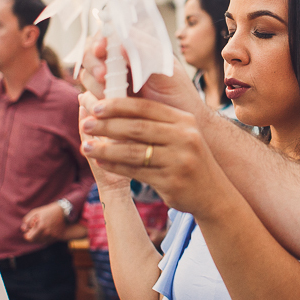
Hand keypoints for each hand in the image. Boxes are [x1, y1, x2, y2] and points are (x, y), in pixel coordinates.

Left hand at [21, 203, 71, 242]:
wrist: (63, 212)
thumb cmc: (48, 211)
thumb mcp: (35, 212)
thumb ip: (27, 221)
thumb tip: (23, 229)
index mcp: (41, 227)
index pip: (29, 238)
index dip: (27, 234)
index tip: (29, 230)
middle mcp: (47, 233)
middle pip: (34, 241)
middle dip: (33, 235)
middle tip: (35, 228)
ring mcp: (53, 236)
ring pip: (41, 241)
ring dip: (39, 237)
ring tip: (42, 228)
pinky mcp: (57, 237)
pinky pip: (47, 241)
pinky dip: (45, 237)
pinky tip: (47, 230)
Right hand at [80, 36, 203, 115]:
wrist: (181, 126)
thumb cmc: (178, 94)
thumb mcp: (167, 71)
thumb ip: (146, 55)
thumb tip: (122, 43)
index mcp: (133, 50)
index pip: (107, 36)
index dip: (100, 40)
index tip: (101, 49)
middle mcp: (118, 64)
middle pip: (91, 55)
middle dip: (94, 65)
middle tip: (103, 76)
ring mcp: (109, 84)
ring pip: (87, 78)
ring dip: (94, 86)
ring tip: (109, 97)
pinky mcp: (104, 105)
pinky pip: (88, 101)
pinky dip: (92, 104)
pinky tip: (103, 110)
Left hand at [80, 97, 229, 217]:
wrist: (214, 193)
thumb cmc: (189, 159)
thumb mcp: (181, 134)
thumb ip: (156, 121)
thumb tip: (115, 106)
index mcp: (184, 120)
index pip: (146, 108)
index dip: (118, 105)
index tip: (95, 105)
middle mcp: (184, 137)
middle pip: (137, 128)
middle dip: (107, 125)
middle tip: (86, 124)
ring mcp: (179, 160)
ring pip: (134, 151)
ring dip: (106, 149)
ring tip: (86, 146)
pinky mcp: (171, 181)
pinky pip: (136, 171)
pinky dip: (115, 166)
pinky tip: (101, 163)